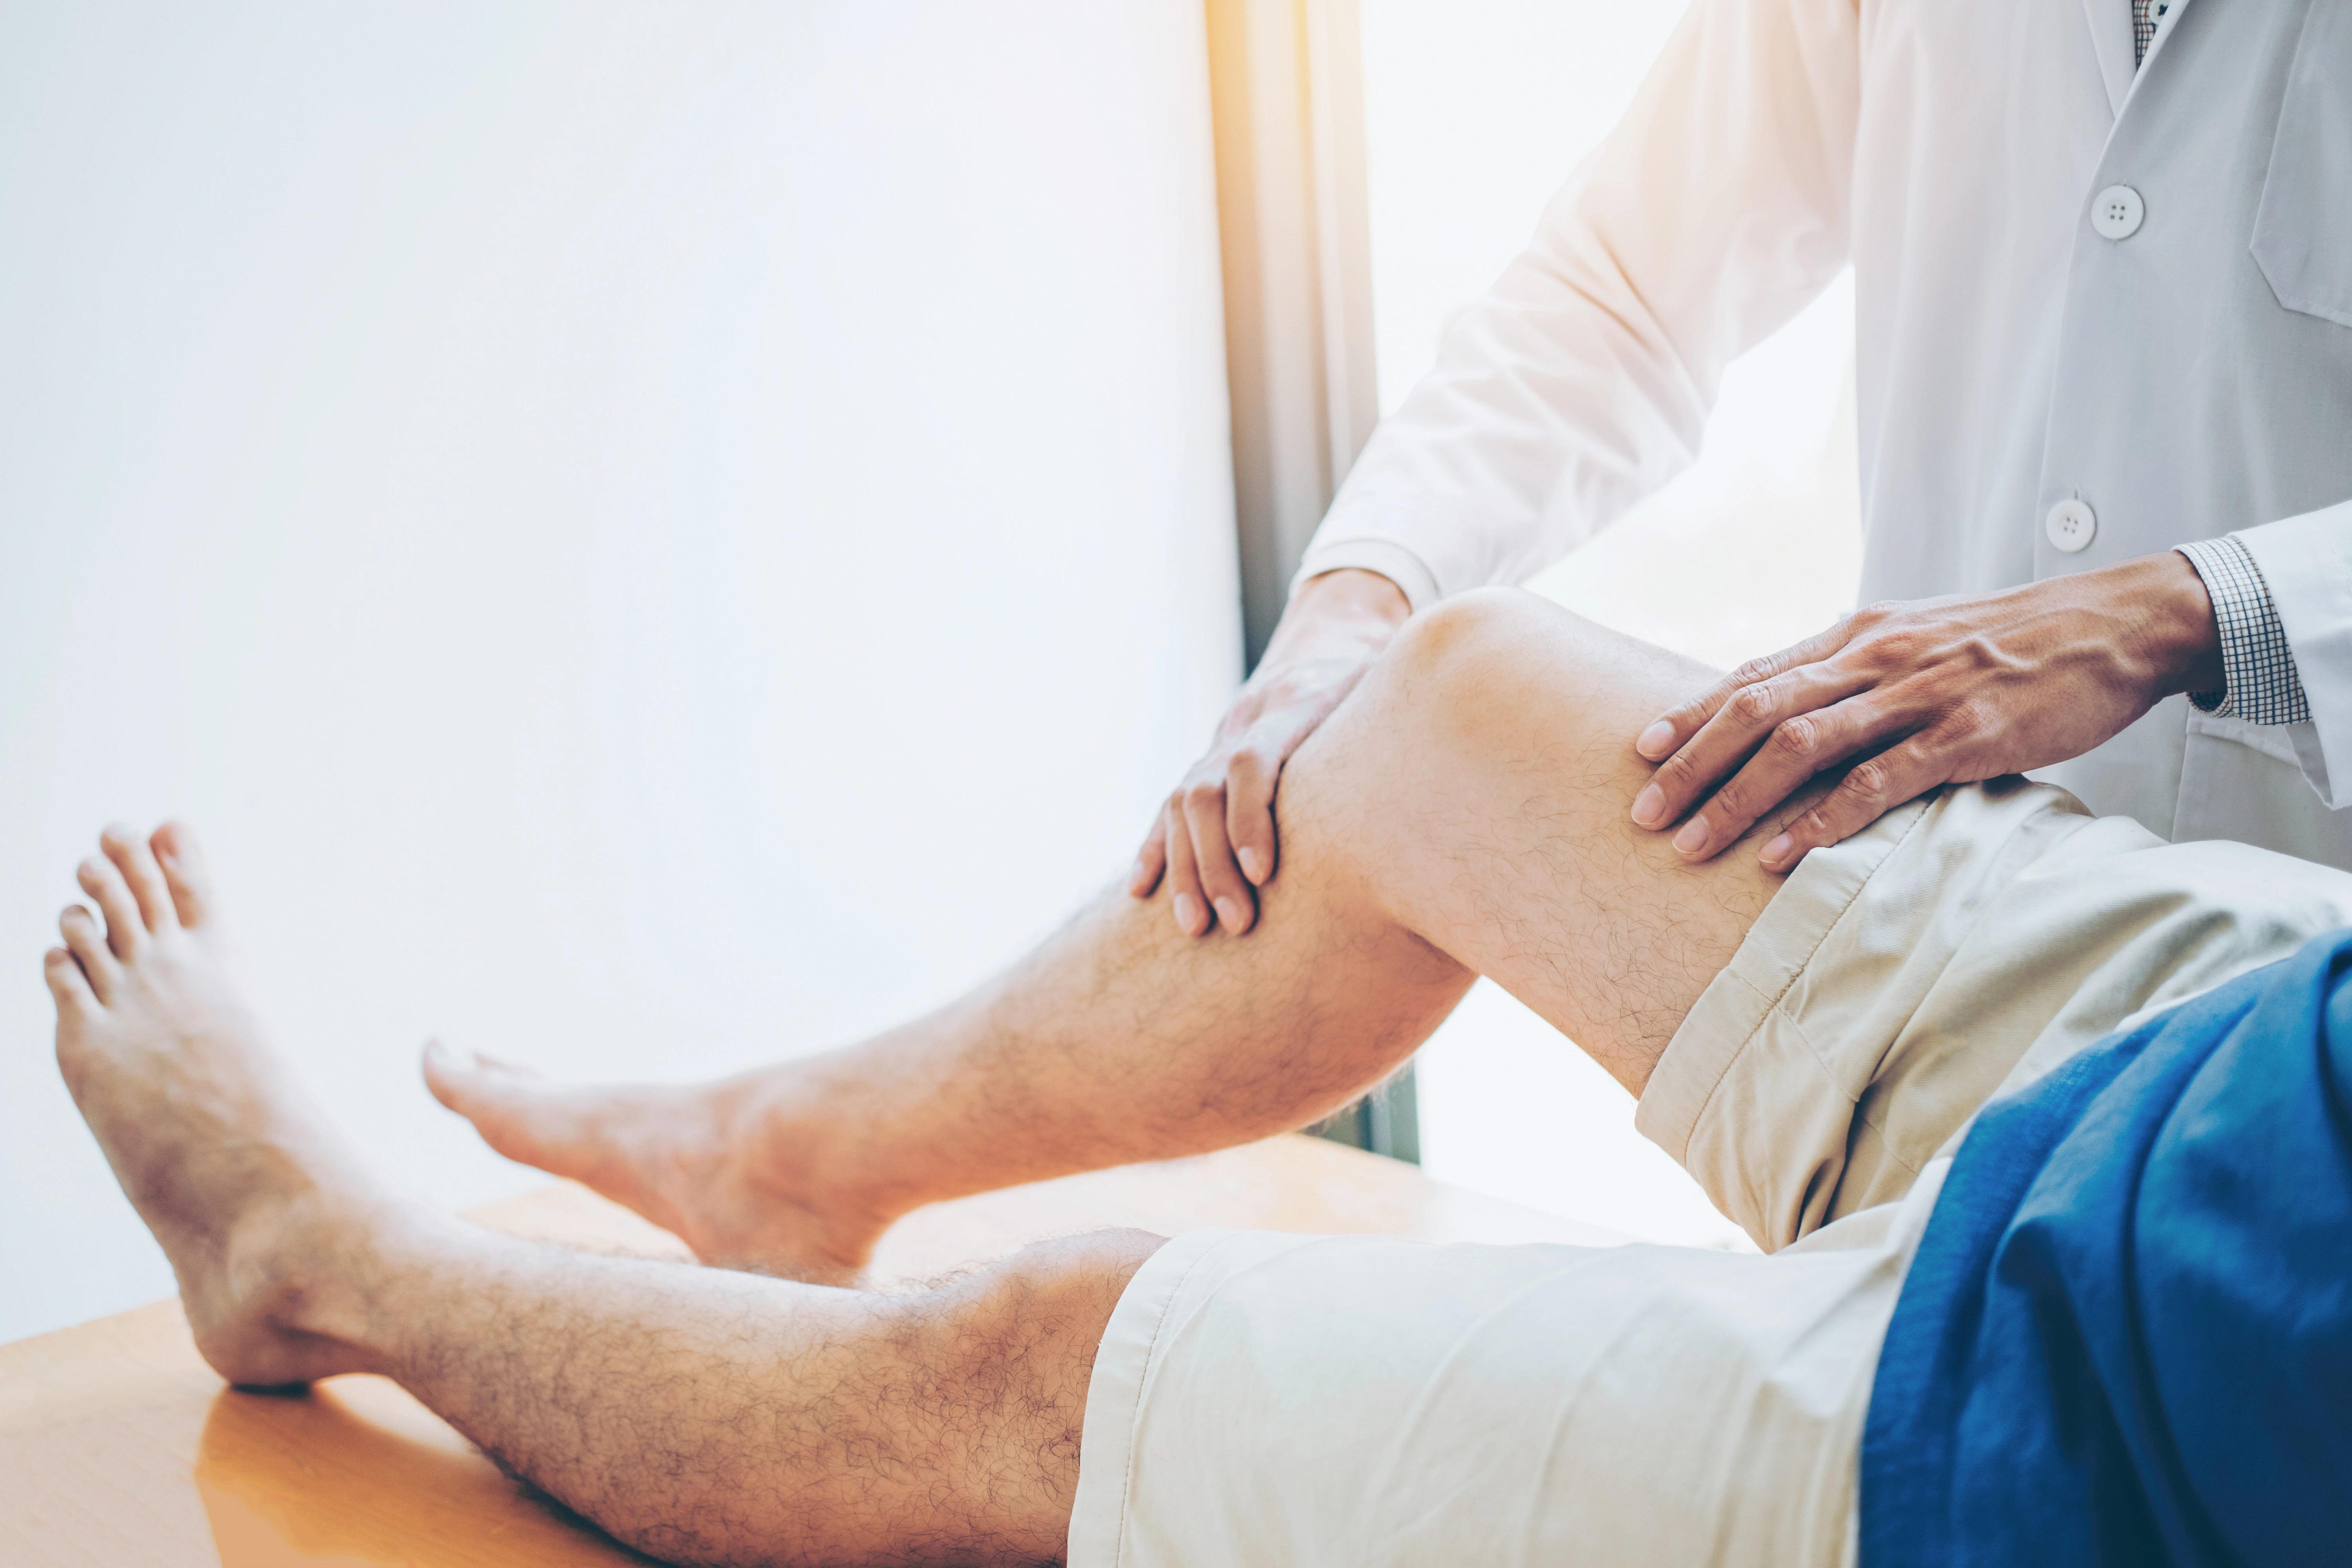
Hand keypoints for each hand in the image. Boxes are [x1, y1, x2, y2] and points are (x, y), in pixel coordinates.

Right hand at [1131, 568, 1410, 935]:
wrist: (1336, 639)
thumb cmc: (1384, 683)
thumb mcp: (1402, 687)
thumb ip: (1419, 718)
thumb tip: (1477, 752)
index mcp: (1297, 703)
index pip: (1253, 761)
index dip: (1251, 818)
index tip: (1267, 874)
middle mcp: (1247, 722)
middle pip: (1204, 791)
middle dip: (1214, 863)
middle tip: (1236, 923)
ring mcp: (1219, 741)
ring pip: (1178, 805)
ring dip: (1184, 869)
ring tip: (1196, 928)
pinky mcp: (1206, 761)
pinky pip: (1165, 809)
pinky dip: (1154, 850)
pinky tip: (1142, 892)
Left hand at [1627, 550, 2224, 870]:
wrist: (2114, 623)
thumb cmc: (2012, 639)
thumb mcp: (1919, 638)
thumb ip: (1857, 669)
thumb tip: (1799, 705)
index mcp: (1859, 633)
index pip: (1755, 674)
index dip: (1693, 713)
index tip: (1643, 750)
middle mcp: (1875, 657)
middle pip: (1758, 711)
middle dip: (1693, 766)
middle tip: (1643, 813)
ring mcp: (1918, 695)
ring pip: (1801, 747)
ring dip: (1738, 800)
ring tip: (1691, 846)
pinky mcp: (1964, 734)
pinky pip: (1875, 783)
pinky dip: (1821, 822)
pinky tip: (1781, 856)